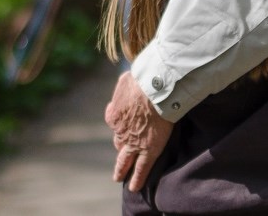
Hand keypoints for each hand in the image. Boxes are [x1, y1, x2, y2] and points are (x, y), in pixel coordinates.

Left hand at [104, 71, 174, 190]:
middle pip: (119, 144)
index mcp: (113, 115)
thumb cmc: (142, 79)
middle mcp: (119, 131)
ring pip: (125, 160)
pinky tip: (135, 187)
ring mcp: (132, 142)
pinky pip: (141, 168)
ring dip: (123, 169)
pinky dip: (137, 179)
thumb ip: (123, 86)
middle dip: (120, 151)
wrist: (155, 88)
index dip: (120, 127)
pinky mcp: (148, 149)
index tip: (126, 127)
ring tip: (122, 177)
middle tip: (120, 160)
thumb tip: (126, 83)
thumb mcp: (125, 80)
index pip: (115, 125)